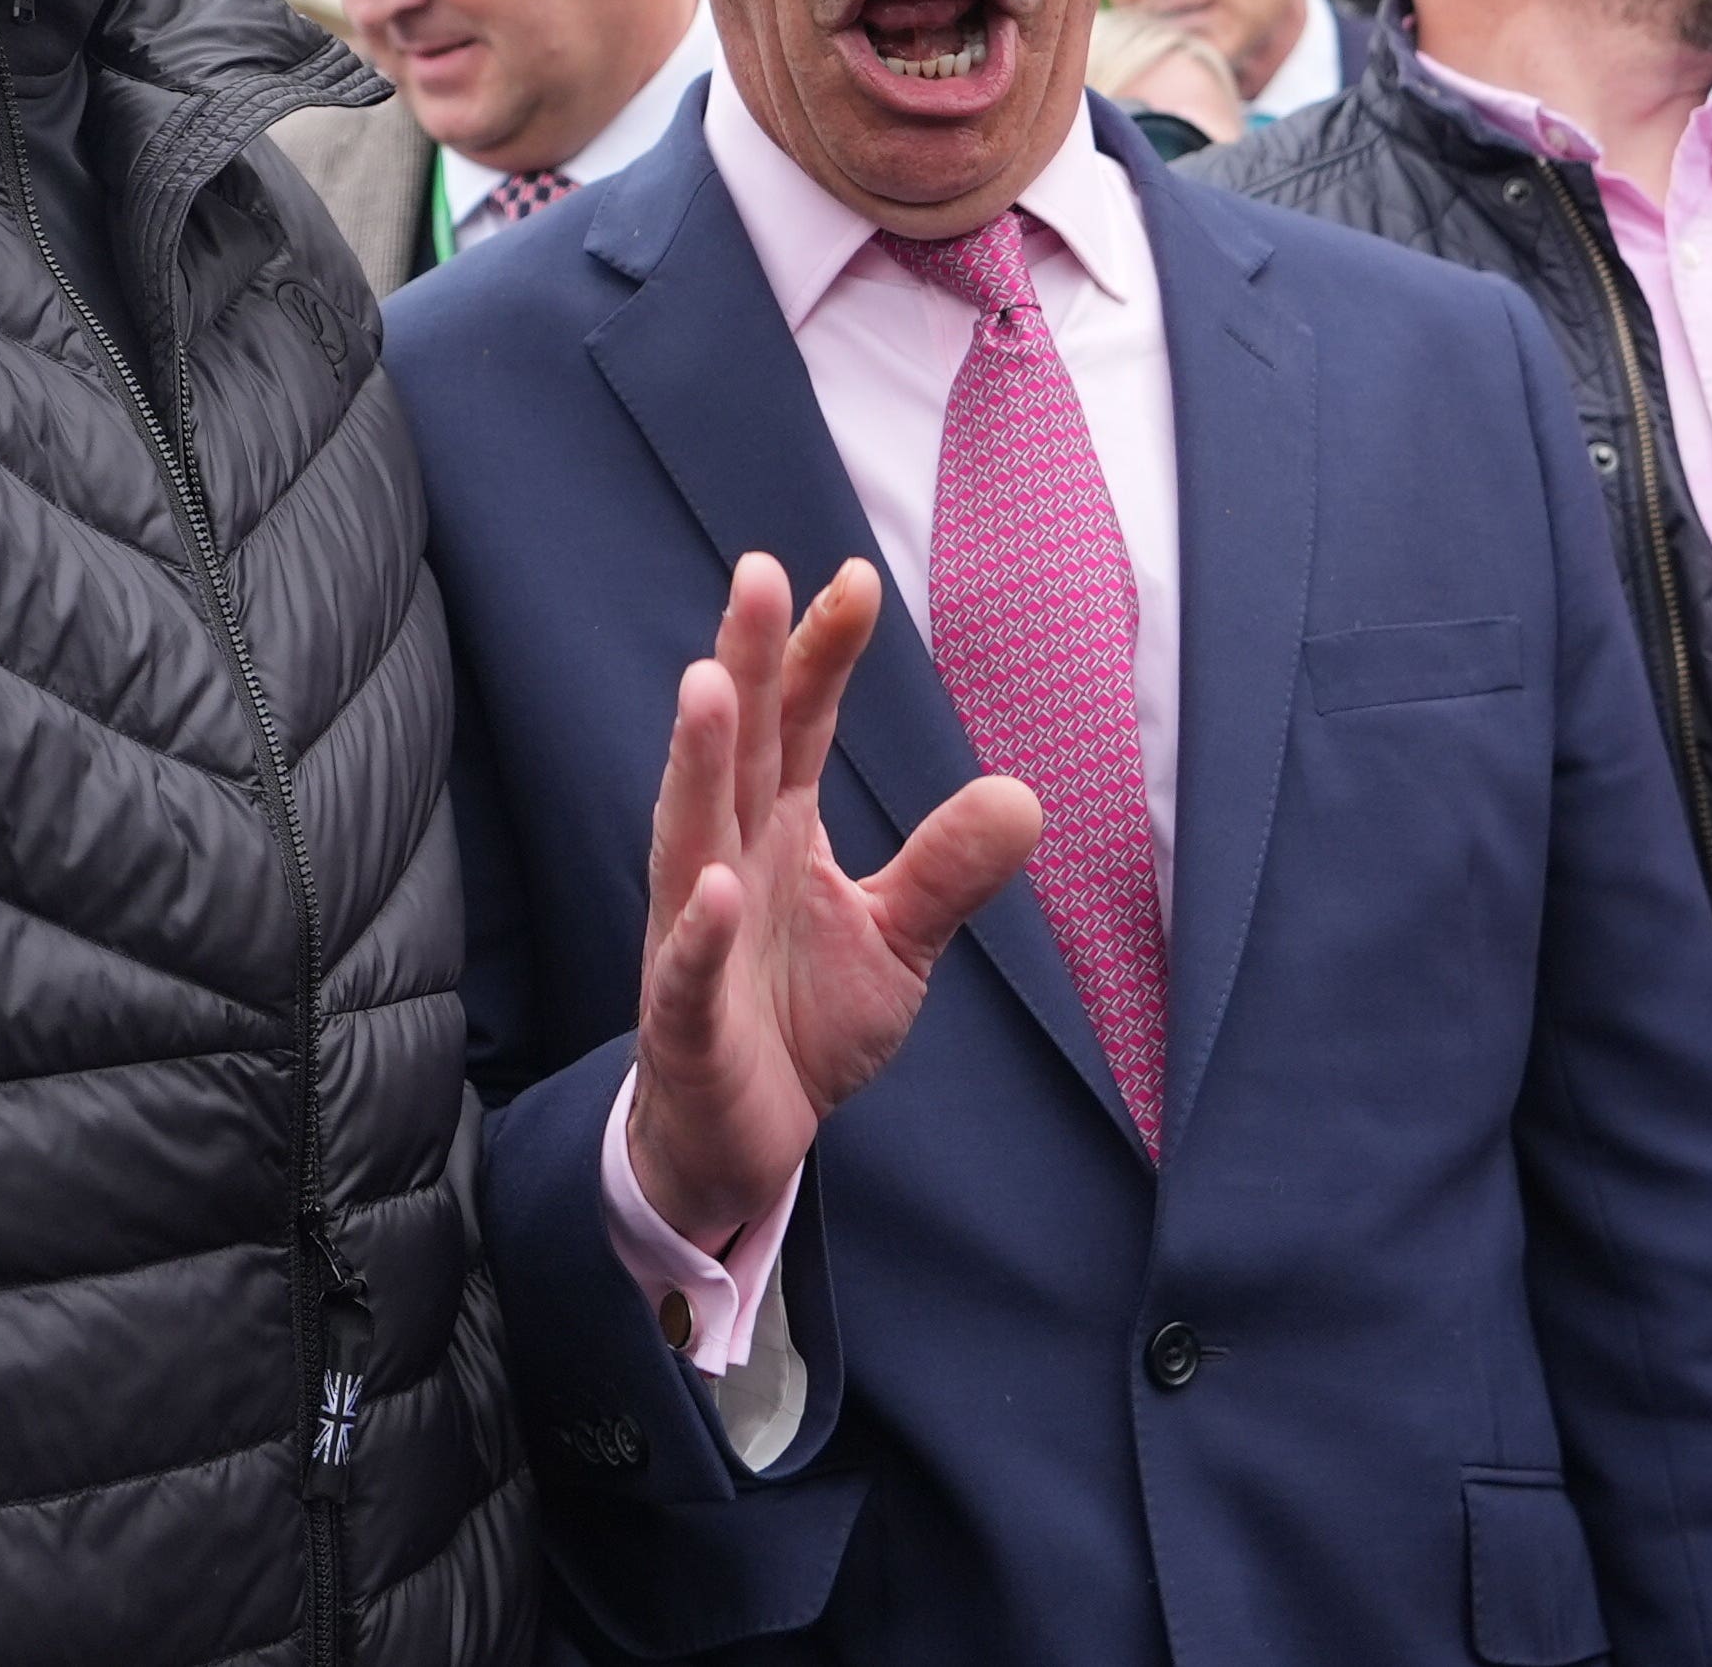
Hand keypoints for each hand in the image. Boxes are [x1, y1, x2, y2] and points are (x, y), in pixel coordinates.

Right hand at [624, 554, 1043, 1252]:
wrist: (743, 1137)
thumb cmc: (801, 1021)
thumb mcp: (896, 940)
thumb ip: (946, 868)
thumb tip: (1024, 795)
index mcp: (776, 831)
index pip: (798, 726)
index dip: (821, 654)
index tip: (854, 578)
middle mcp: (726, 861)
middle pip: (739, 751)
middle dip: (746, 663)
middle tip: (759, 574)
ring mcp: (697, 935)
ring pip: (692, 834)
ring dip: (699, 764)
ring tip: (710, 687)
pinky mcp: (687, 1019)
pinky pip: (689, 970)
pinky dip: (701, 931)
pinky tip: (720, 886)